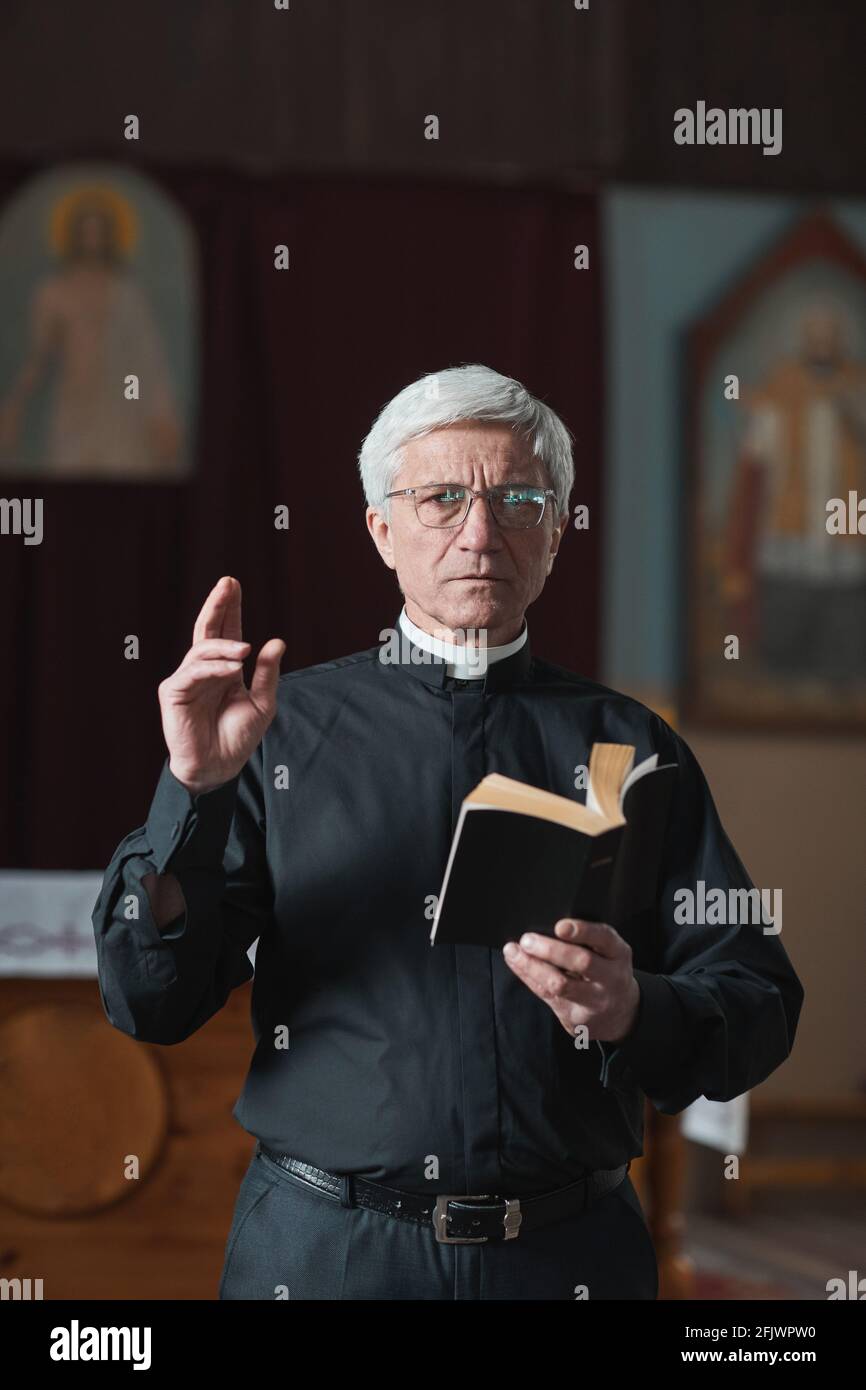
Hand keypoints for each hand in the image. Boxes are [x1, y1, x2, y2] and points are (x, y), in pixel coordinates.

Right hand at [159, 576, 284, 794]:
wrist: (218, 768)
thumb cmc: (238, 738)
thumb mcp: (262, 703)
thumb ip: (268, 674)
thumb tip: (277, 642)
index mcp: (225, 669)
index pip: (226, 632)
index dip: (229, 608)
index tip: (233, 584)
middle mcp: (204, 670)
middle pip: (208, 630)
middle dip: (217, 606)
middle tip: (227, 584)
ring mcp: (187, 679)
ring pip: (201, 650)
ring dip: (224, 646)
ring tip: (245, 650)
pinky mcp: (174, 693)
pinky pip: (192, 673)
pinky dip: (212, 668)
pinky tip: (231, 668)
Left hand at [502, 918, 639, 1043]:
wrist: (619, 1015)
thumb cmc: (606, 971)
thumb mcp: (608, 952)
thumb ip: (586, 939)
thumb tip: (544, 922)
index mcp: (618, 954)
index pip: (604, 938)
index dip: (583, 931)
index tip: (560, 926)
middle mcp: (611, 977)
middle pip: (582, 963)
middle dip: (551, 950)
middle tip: (527, 940)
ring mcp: (594, 1000)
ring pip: (560, 984)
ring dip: (532, 966)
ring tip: (513, 952)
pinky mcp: (575, 1015)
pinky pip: (547, 994)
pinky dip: (528, 976)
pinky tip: (516, 963)